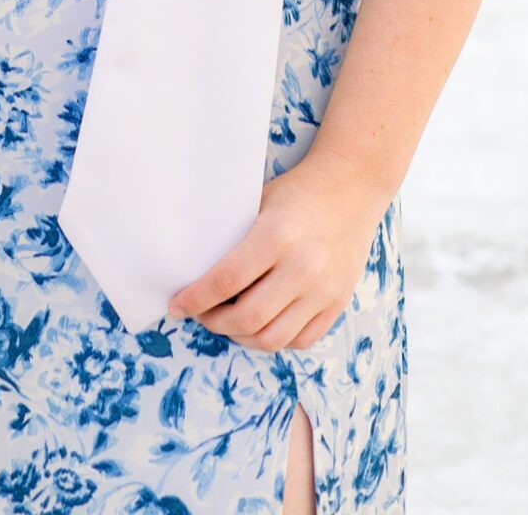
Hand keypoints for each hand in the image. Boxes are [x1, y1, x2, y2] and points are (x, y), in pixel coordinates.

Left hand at [166, 149, 390, 352]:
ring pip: (272, 339)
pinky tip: (261, 325)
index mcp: (276, 236)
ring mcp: (323, 290)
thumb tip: (195, 270)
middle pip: (247, 319)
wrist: (351, 186)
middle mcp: (302, 268)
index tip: (176, 305)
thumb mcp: (259, 203)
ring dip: (241, 337)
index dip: (195, 299)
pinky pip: (300, 340)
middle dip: (214, 323)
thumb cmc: (297, 191)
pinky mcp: (338, 303)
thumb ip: (235, 238)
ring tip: (228, 323)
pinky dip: (275, 340)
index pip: (225, 281)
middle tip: (201, 314)